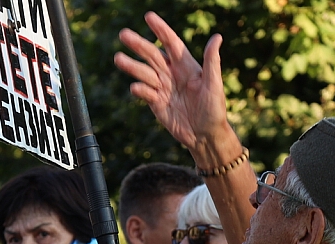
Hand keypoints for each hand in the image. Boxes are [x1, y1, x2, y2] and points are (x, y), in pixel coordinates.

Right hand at [113, 12, 231, 160]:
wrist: (205, 135)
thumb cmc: (214, 109)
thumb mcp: (214, 84)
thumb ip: (212, 62)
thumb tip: (216, 37)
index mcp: (186, 66)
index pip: (171, 43)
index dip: (160, 30)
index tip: (148, 17)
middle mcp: (172, 74)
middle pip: (152, 55)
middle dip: (138, 44)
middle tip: (123, 34)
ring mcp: (162, 89)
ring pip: (144, 73)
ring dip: (132, 66)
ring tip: (118, 58)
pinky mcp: (156, 104)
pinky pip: (145, 93)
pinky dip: (139, 90)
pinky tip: (135, 88)